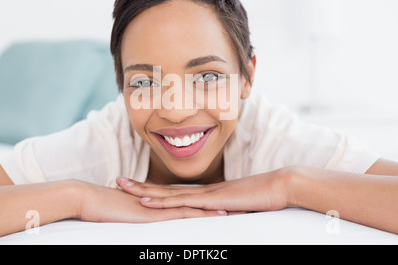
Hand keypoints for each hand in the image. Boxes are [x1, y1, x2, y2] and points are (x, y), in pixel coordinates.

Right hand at [75, 180, 225, 222]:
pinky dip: (199, 214)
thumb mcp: (124, 212)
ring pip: (193, 206)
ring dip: (213, 209)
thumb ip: (135, 213)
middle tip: (235, 206)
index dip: (202, 204)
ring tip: (233, 211)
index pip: (184, 202)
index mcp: (157, 201)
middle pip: (194, 202)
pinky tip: (213, 216)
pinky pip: (181, 213)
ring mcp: (159, 206)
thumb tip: (140, 215)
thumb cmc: (101, 207)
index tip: (219, 206)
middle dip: (214, 205)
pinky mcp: (154, 213)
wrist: (88, 198)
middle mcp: (162, 201)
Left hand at [117, 168, 290, 213]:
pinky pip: (181, 203)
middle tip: (117, 180)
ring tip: (122, 187)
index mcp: (205, 193)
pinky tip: (146, 203)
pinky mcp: (211, 201)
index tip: (137, 187)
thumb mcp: (239, 207)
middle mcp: (200, 191)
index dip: (154, 189)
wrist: (279, 185)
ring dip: (143, 191)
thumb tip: (219, 217)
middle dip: (139, 186)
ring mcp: (204, 195)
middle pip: (164, 189)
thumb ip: (225, 211)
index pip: (174, 192)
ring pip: (167, 194)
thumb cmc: (263, 197)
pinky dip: (161, 203)